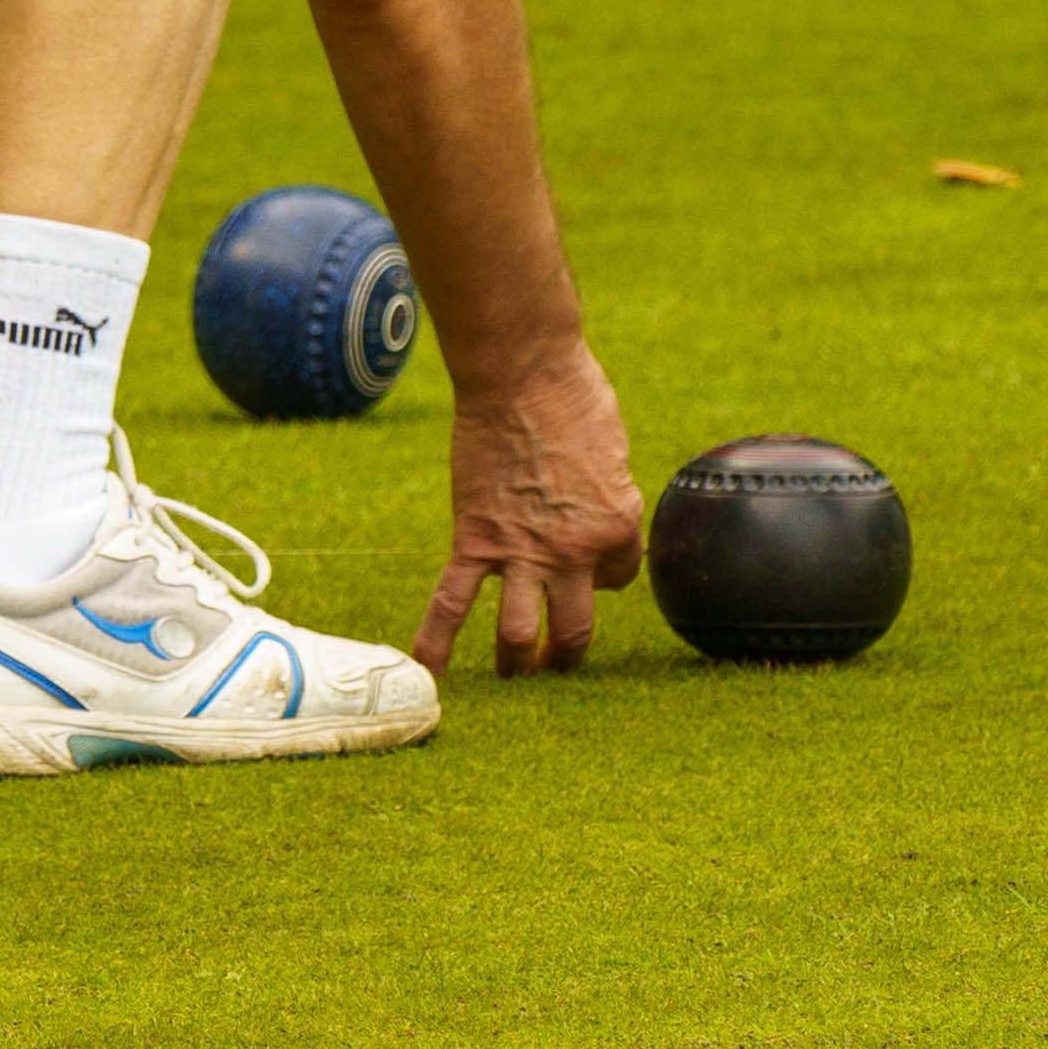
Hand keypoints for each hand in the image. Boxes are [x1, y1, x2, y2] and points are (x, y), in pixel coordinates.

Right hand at [416, 338, 644, 675]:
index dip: (604, 575)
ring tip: (512, 675)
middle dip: (564, 657)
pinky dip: (436, 640)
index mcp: (619, 528)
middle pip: (574, 630)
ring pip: (518, 634)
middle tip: (554, 667)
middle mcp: (575, 554)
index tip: (588, 564)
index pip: (619, 578)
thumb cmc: (573, 396)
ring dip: (516, 663)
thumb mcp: (613, 452)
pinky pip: (452, 601)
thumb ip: (606, 497)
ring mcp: (522, 552)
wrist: (521, 373)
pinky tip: (428, 671)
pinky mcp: (475, 540)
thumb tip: (590, 516)